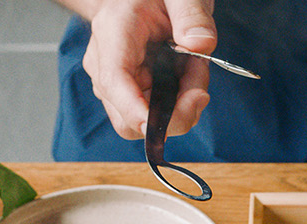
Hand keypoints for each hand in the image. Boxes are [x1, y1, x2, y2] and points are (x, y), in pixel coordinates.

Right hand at [78, 0, 215, 139]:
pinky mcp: (130, 93)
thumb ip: (191, 15)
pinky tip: (187, 74)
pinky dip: (179, 102)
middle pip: (131, 117)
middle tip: (201, 72)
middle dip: (175, 111)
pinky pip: (156, 114)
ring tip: (195, 65)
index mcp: (113, 33)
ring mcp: (115, 83)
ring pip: (147, 121)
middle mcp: (105, 64)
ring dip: (182, 104)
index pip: (114, 83)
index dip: (135, 111)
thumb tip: (201, 46)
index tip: (161, 125)